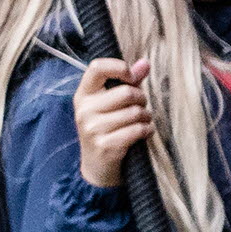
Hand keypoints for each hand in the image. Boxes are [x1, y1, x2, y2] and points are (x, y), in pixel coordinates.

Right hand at [73, 56, 151, 188]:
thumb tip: (145, 63)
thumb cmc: (108, 130)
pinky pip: (138, 130)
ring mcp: (93, 128)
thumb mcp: (111, 105)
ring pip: (135, 112)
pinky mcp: (105, 145)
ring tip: (141, 122)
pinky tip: (144, 133)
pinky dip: (147, 130)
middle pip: (126, 92)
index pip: (97, 67)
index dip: (120, 68)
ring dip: (146, 117)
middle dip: (142, 99)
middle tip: (141, 107)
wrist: (97, 168)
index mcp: (83, 94)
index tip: (131, 77)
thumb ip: (128, 82)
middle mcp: (84, 109)